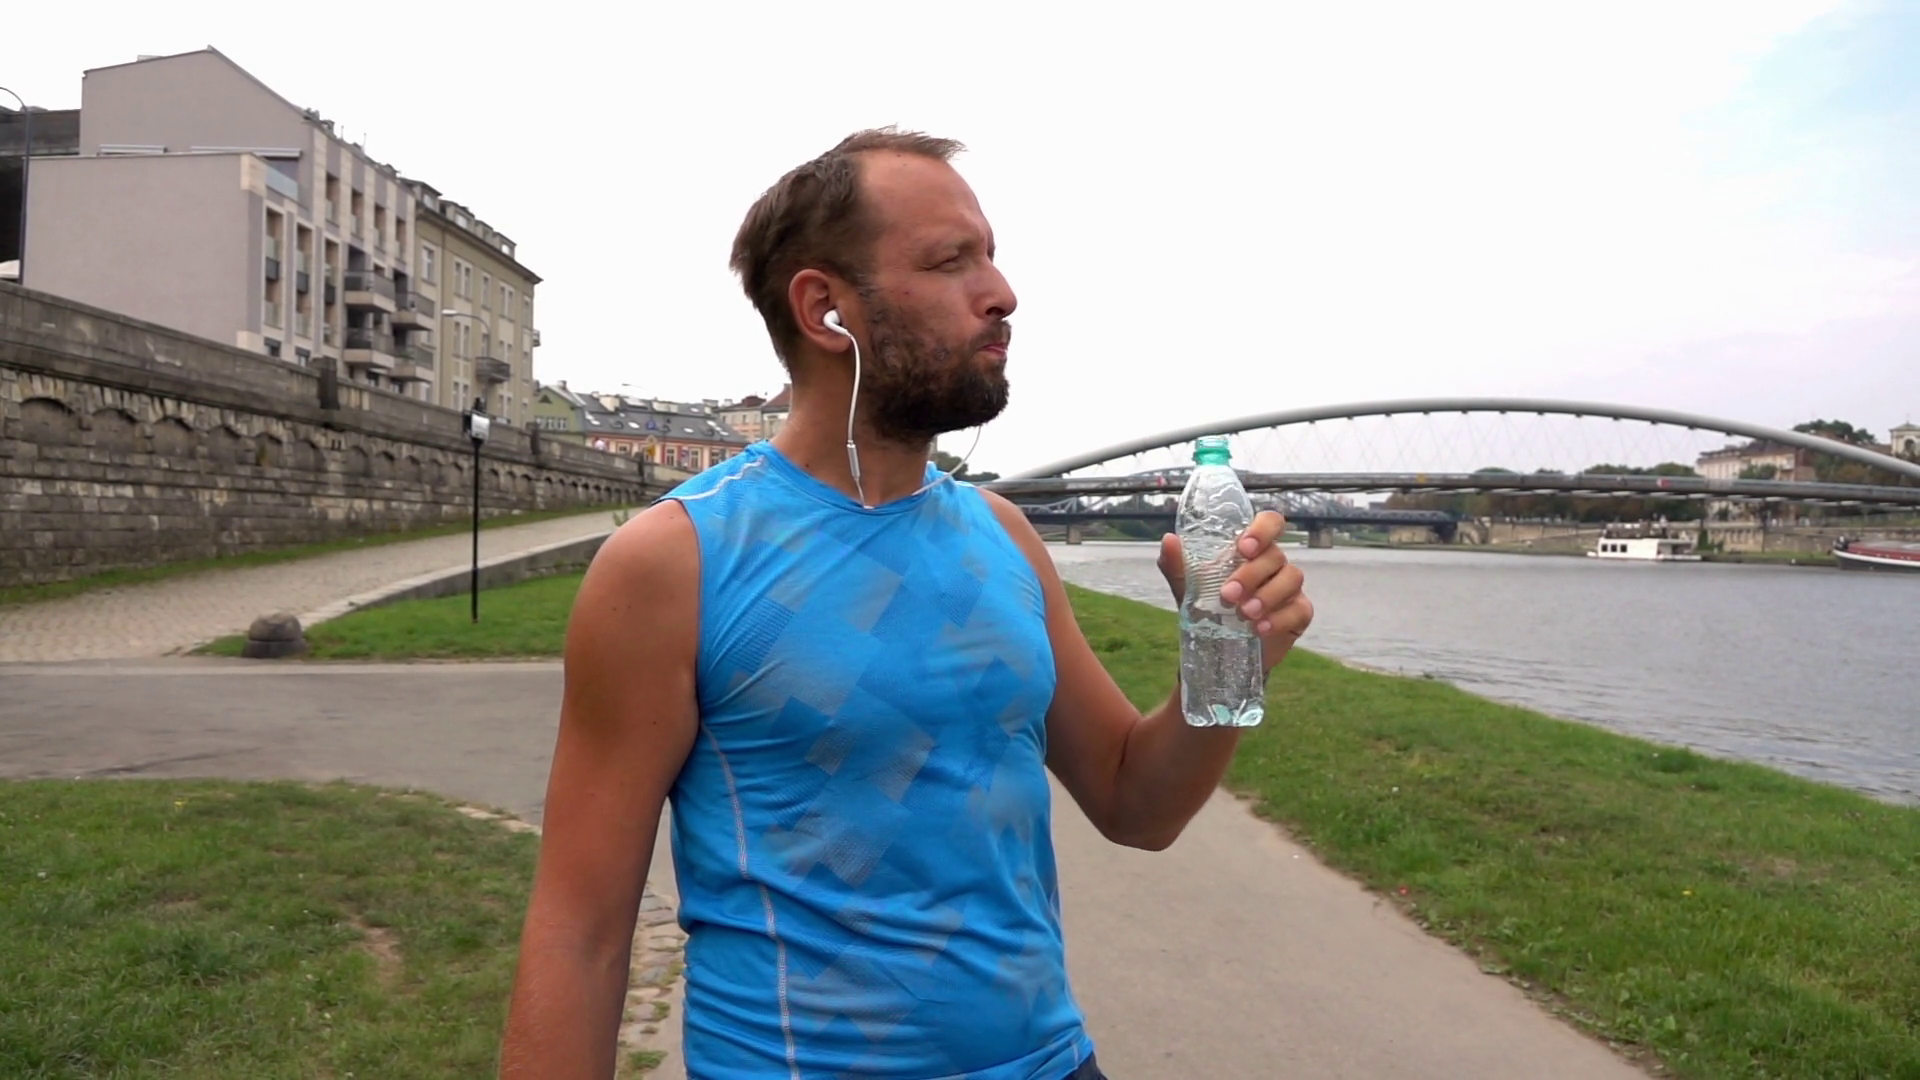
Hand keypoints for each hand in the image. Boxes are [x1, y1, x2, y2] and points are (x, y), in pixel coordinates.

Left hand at [1157, 510, 1313, 670]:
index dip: (1262, 530)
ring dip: (1267, 595)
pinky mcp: (1298, 613)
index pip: (1269, 523)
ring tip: (1244, 614)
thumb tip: (1169, 539)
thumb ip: (1176, 564)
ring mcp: (1289, 587)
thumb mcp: (1187, 587)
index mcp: (1251, 549)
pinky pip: (1299, 610)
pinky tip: (1259, 629)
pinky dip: (1279, 619)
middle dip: (1251, 574)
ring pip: (1291, 578)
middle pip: (1276, 555)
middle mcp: (1273, 563)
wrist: (1217, 650)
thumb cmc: (1207, 608)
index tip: (1243, 548)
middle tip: (1228, 595)